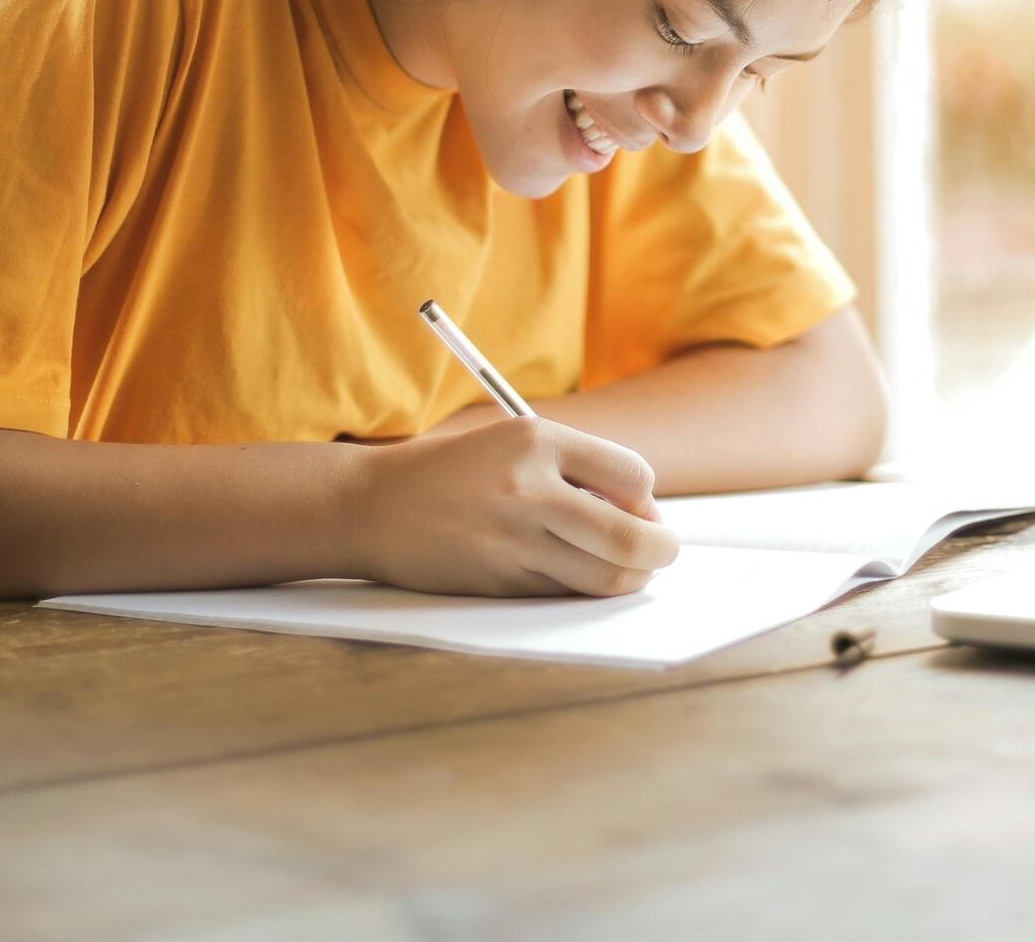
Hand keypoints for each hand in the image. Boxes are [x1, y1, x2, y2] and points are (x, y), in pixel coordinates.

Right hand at [343, 417, 676, 597]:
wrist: (372, 506)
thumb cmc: (456, 473)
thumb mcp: (514, 444)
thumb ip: (578, 470)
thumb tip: (647, 516)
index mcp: (537, 440)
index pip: (634, 476)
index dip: (647, 500)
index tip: (640, 509)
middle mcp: (528, 489)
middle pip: (631, 537)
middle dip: (661, 550)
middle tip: (662, 551)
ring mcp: (512, 540)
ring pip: (605, 576)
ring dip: (631, 577)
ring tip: (627, 568)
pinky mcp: (498, 582)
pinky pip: (565, 593)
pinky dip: (584, 589)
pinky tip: (574, 575)